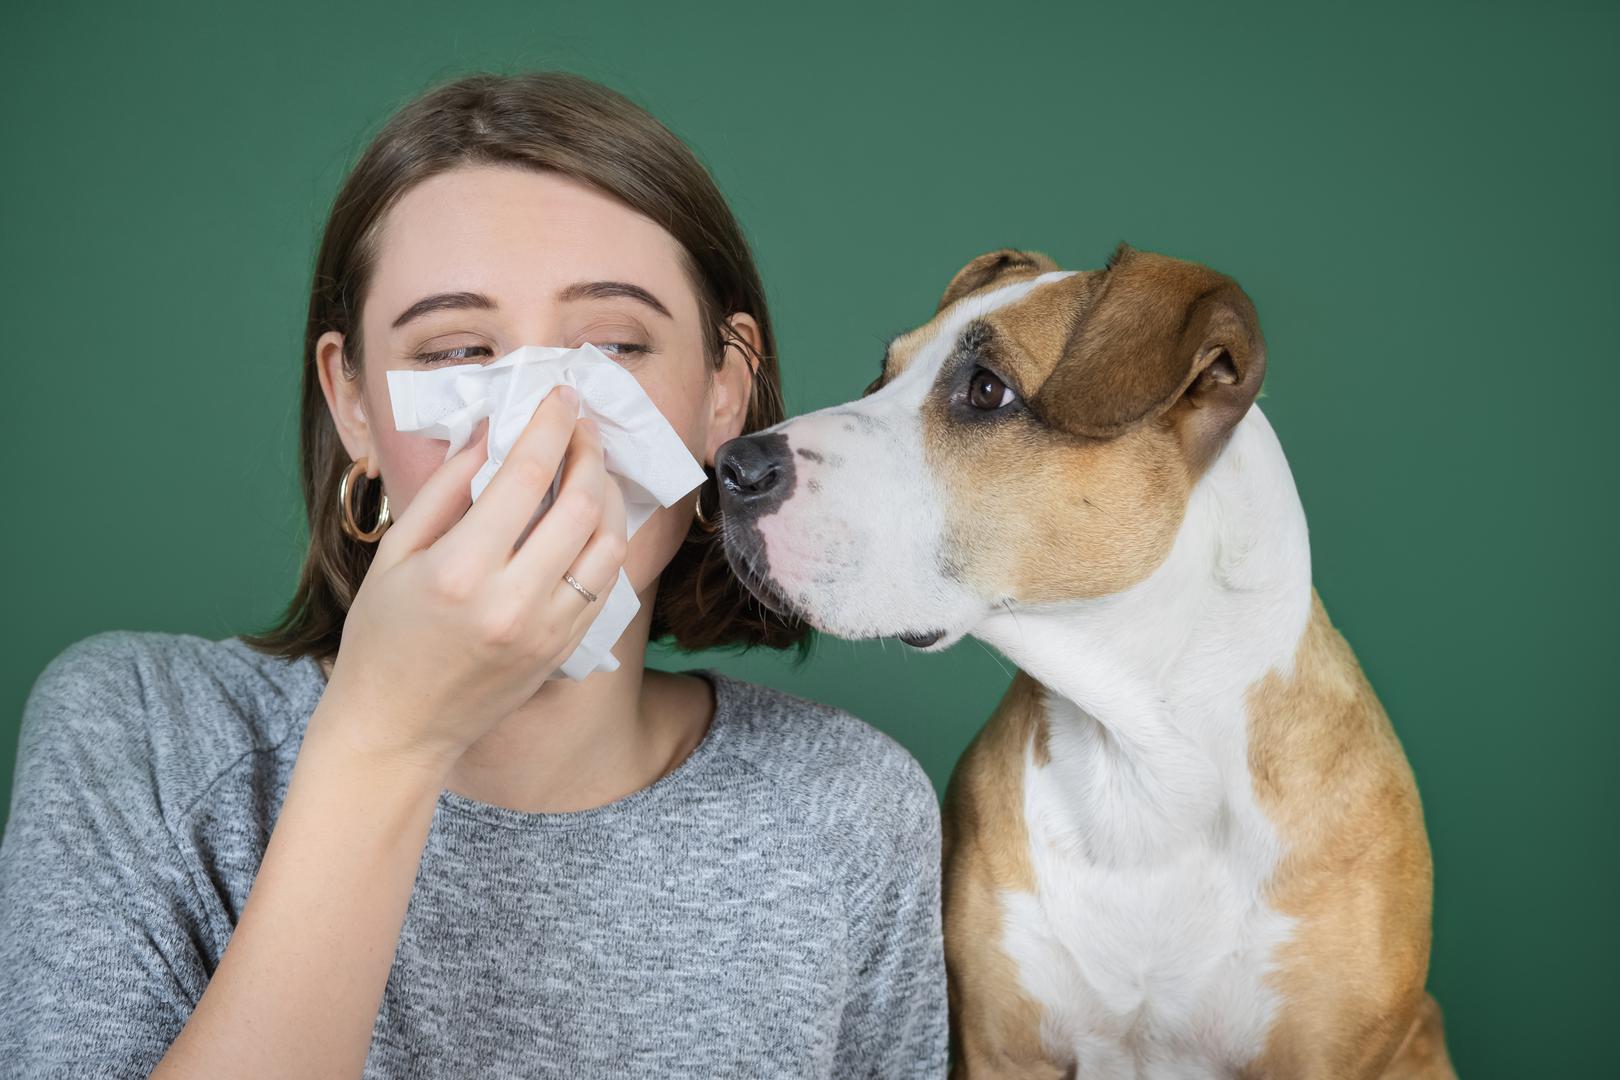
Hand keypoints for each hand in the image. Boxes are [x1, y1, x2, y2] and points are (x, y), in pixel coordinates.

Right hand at [320, 384, 627, 771]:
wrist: (398, 728)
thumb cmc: (382, 637)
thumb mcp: (395, 552)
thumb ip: (446, 487)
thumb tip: (493, 430)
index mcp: (460, 570)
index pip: (526, 475)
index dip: (551, 425)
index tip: (562, 394)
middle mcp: (512, 601)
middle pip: (580, 505)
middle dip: (589, 451)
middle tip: (583, 425)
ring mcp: (546, 630)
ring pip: (608, 544)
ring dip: (608, 495)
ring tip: (591, 467)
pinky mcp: (564, 649)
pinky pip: (605, 582)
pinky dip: (606, 540)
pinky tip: (591, 517)